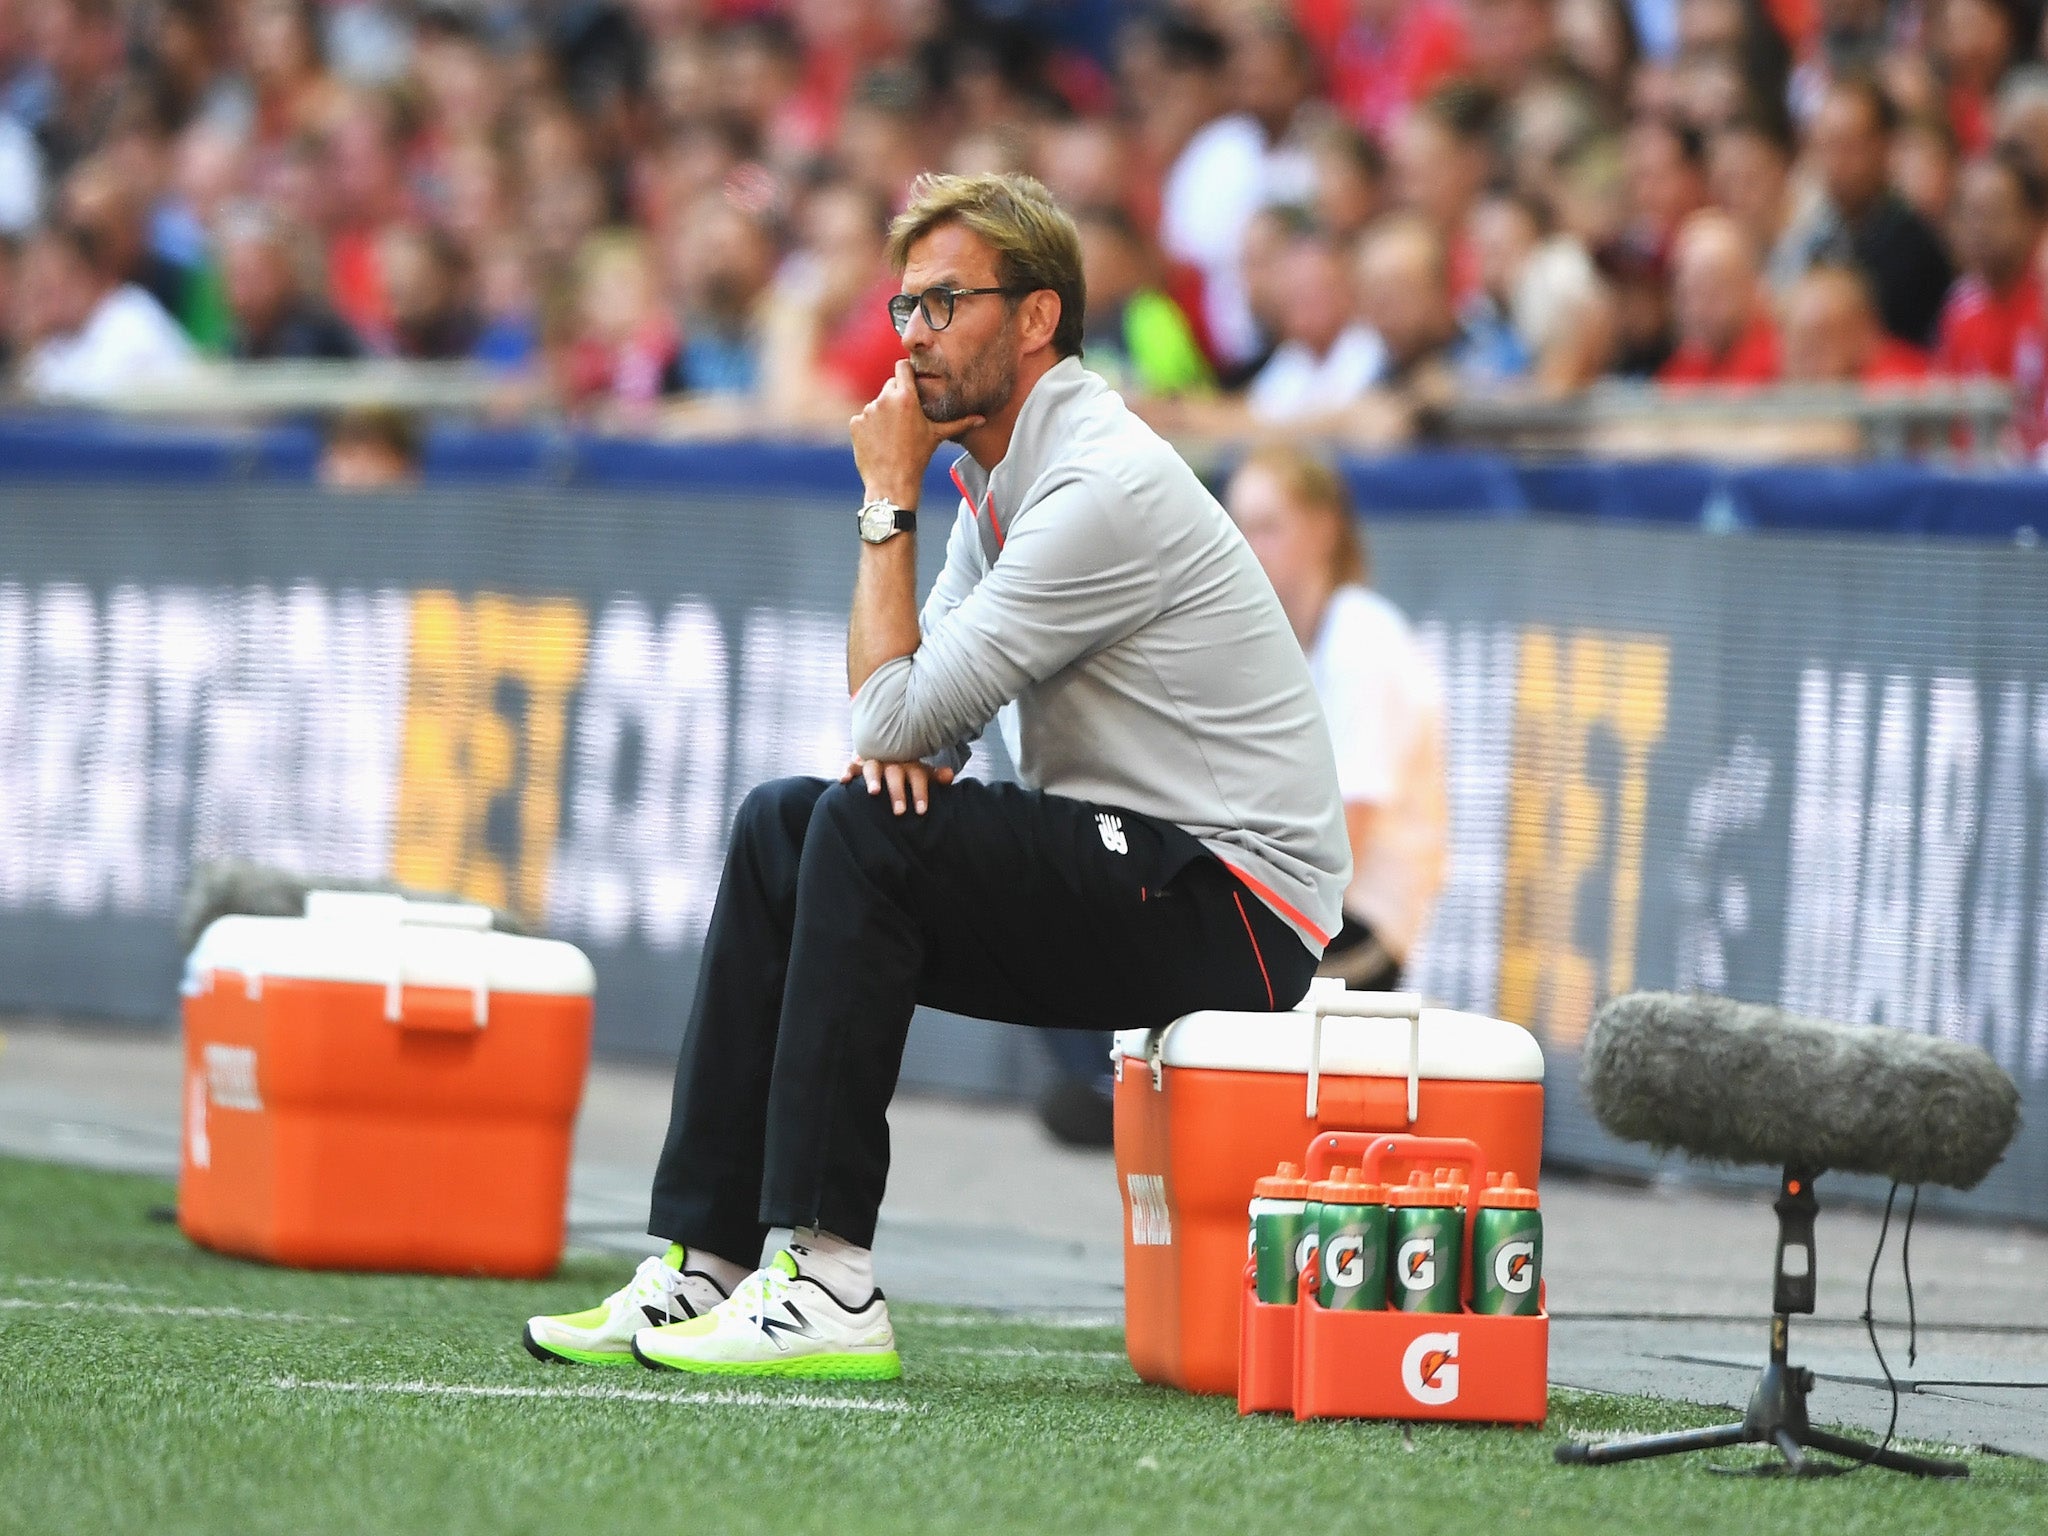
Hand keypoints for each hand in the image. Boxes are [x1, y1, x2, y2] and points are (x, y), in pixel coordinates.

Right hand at [840, 756, 955, 814]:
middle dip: (898, 792)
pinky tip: (844, 780)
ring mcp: (875, 760)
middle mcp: (892, 761)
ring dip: (873, 779)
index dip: (920, 793)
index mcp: (910, 765)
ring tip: (874, 793)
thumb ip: (936, 776)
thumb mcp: (922, 773)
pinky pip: (851, 764)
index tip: (921, 811)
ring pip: (873, 767)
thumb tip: (949, 775)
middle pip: (896, 774)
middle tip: (900, 812)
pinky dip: (847, 770)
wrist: (887, 749)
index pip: (917, 776)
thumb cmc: (907, 770)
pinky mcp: (858, 761)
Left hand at [849, 360, 984, 508]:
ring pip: (877, 404)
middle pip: (890, 385)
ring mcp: (867, 411)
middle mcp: (884, 399)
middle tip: (905, 417)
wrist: (892, 483)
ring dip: (883, 413)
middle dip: (897, 396)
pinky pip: (863, 419)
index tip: (910, 381)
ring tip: (893, 435)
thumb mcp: (937, 436)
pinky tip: (879, 442)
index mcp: (906, 397)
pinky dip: (870, 427)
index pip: (902, 366)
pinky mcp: (855, 423)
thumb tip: (982, 420)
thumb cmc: (917, 458)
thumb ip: (960, 423)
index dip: (906, 372)